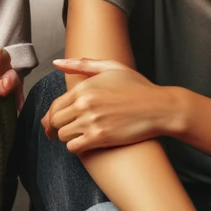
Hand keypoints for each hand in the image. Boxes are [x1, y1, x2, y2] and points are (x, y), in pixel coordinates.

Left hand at [42, 58, 168, 151]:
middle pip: (55, 122)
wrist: (159, 107)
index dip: (51, 117)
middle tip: (66, 132)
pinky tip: (86, 144)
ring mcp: (91, 121)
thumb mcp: (111, 68)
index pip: (55, 106)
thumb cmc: (138, 87)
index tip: (51, 125)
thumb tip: (57, 62)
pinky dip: (77, 147)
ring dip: (69, 138)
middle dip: (58, 128)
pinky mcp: (100, 137)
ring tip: (79, 136)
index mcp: (84, 88)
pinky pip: (74, 147)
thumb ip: (82, 65)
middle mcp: (84, 104)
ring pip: (63, 136)